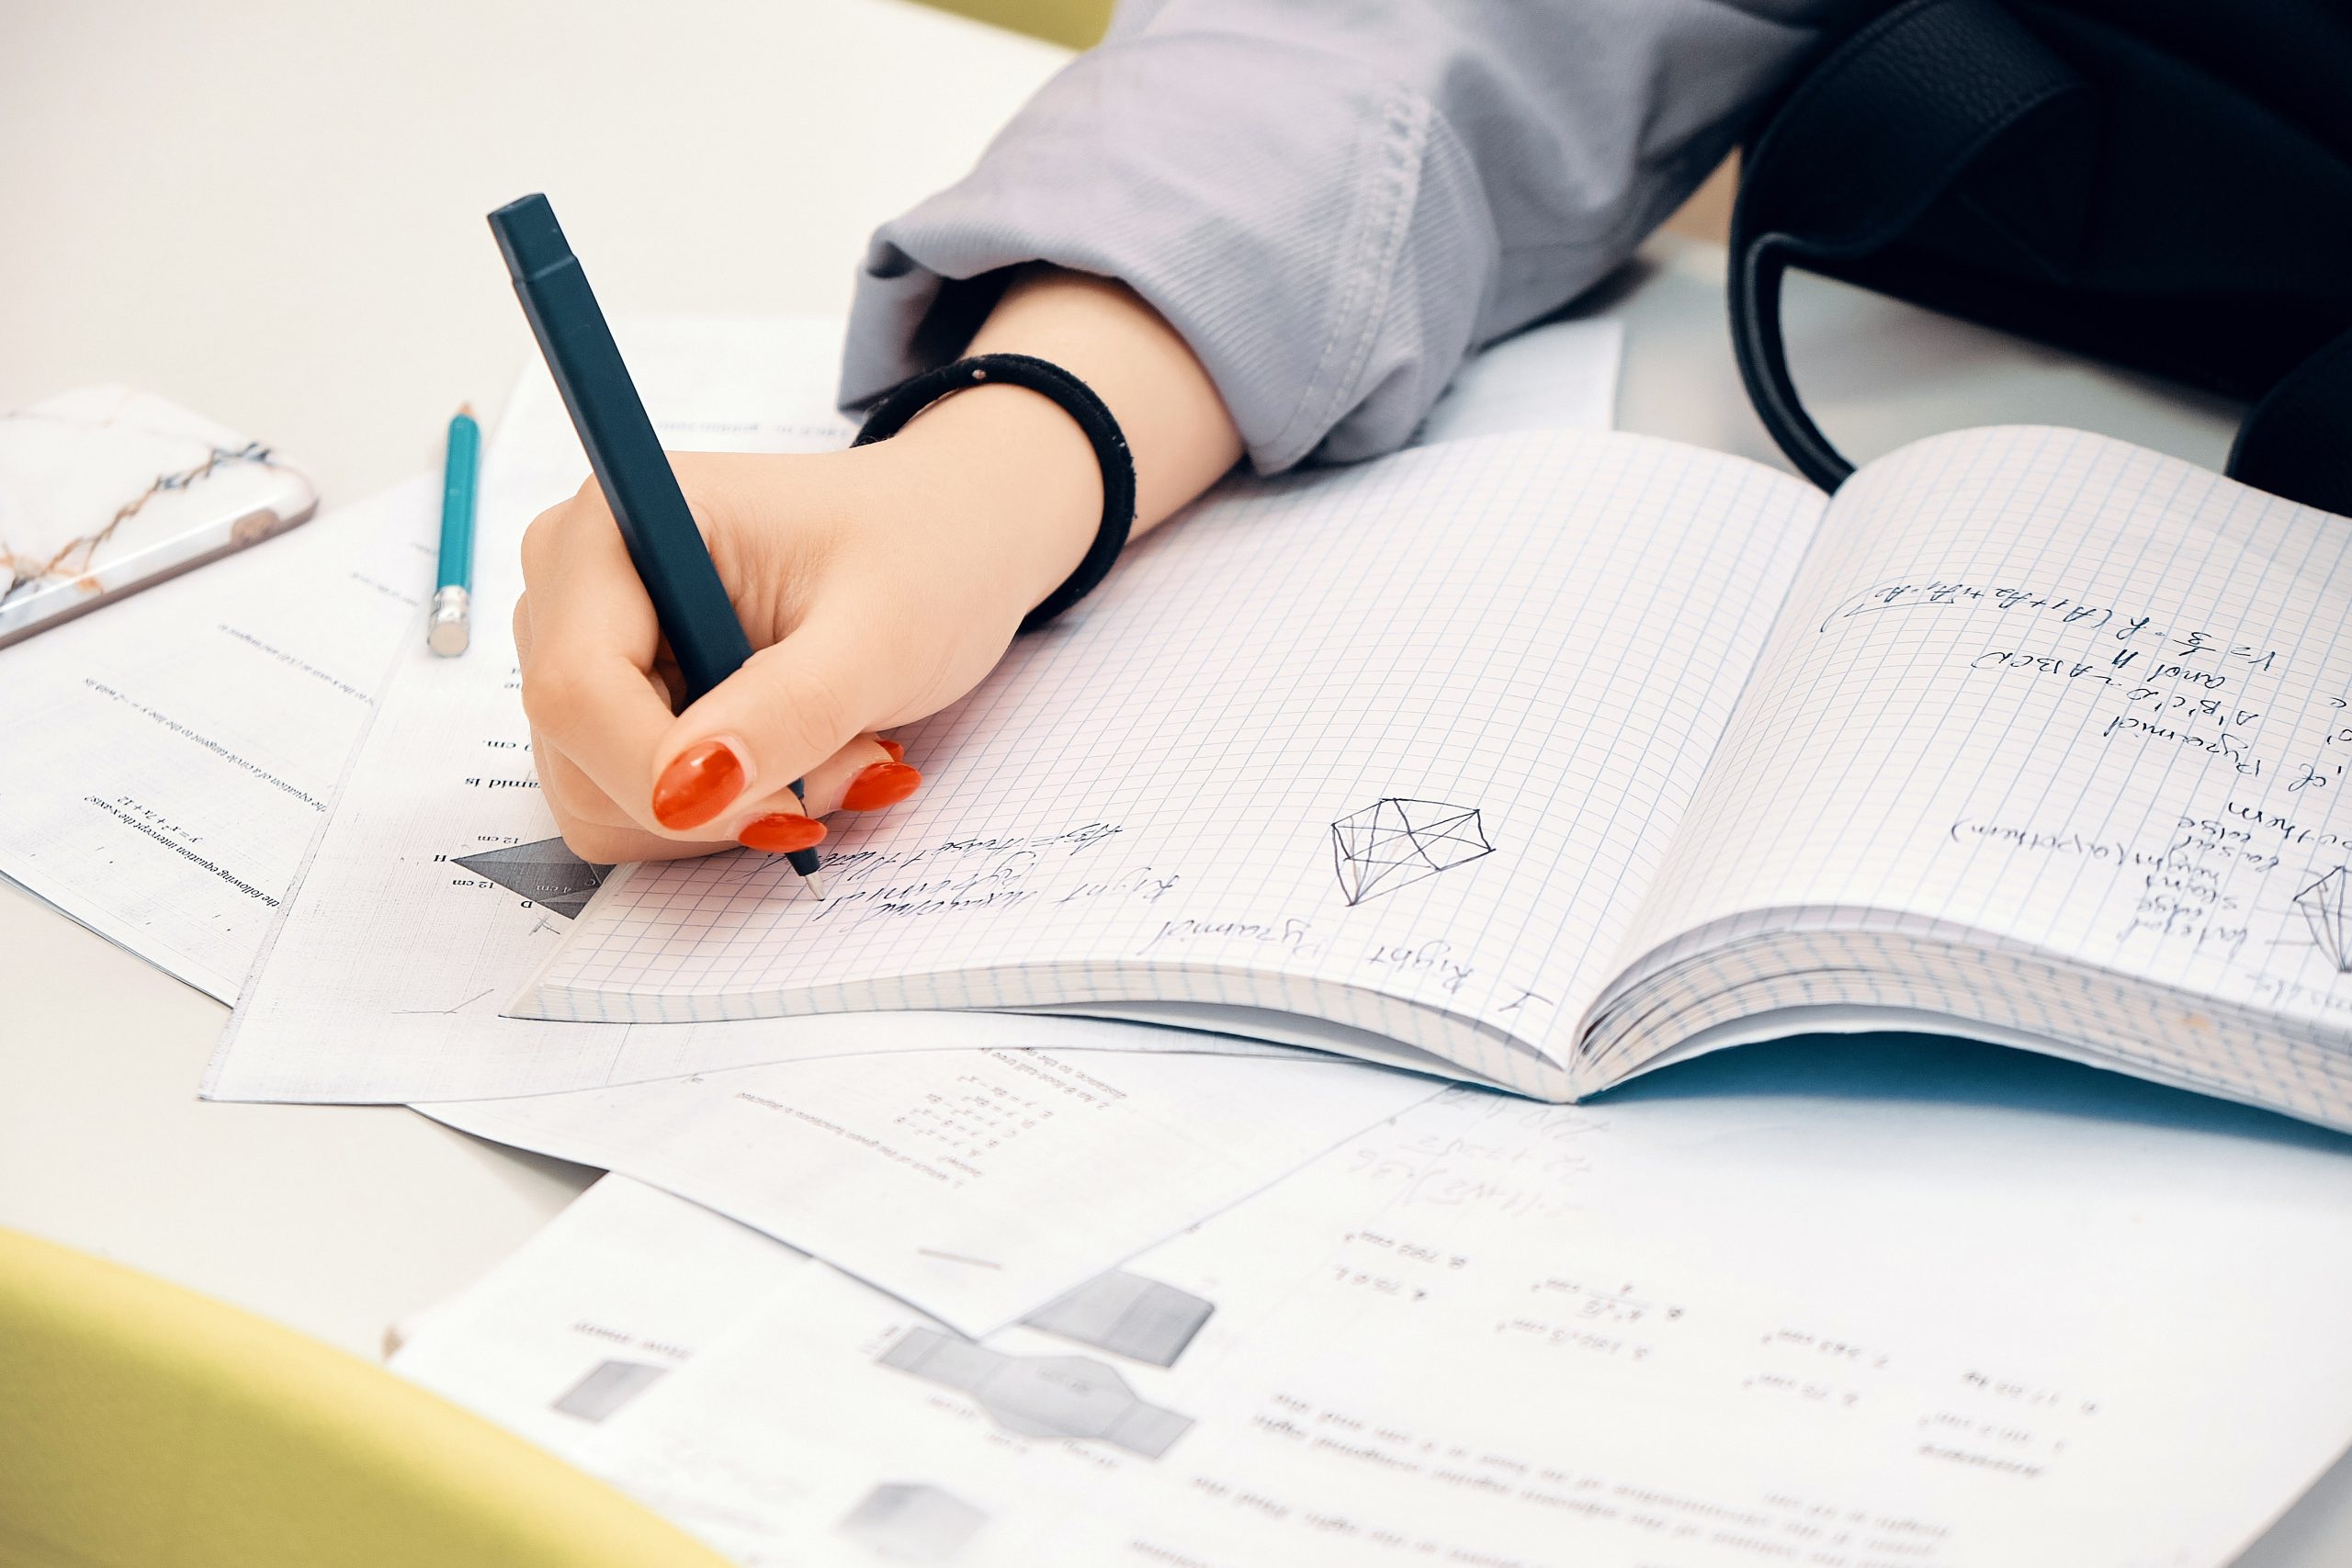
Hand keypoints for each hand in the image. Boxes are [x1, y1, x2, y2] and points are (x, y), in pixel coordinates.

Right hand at [512, 401, 1099, 863]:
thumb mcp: (880, 634)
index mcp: (612, 525)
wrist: (949, 539)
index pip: (575, 689)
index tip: (786, 806)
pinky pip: (634, 806)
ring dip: (733, 808)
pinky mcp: (615, 703)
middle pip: (579, 755)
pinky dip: (725, 810)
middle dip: (721, 794)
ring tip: (841, 748)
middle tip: (855, 760)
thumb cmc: (922, 554)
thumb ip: (787, 708)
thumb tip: (682, 793)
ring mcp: (585, 647)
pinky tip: (803, 755)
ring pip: (602, 799)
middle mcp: (572, 582)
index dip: (662, 773)